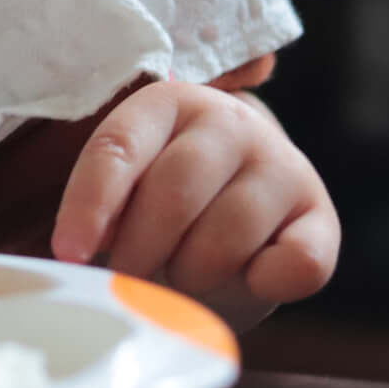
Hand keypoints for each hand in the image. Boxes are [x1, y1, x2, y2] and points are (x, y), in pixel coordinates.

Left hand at [51, 78, 338, 326]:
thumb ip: (103, 206)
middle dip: (140, 250)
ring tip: (182, 274)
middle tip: (128, 277)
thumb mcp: (126, 192)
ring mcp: (282, 164)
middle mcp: (230, 122)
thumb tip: (77, 250)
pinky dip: (264, 283)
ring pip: (228, 234)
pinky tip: (248, 278)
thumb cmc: (166, 204)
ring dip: (194, 273)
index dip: (88, 205)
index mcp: (165, 103)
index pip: (118, 149)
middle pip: (173, 193)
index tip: (68, 253)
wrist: (244, 216)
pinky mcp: (321, 216)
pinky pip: (296, 263)